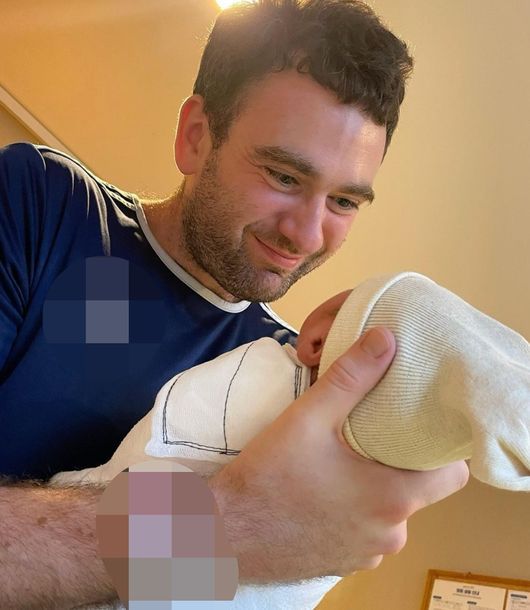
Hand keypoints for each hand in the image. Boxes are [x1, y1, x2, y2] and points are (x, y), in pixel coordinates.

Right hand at [209, 327, 468, 580]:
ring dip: (376, 486)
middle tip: (379, 431)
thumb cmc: (269, 476)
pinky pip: (365, 530)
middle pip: (419, 490)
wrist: (223, 535)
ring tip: (348, 457)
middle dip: (404, 460)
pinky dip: (356, 509)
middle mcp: (389, 534)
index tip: (424, 425)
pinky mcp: (343, 562)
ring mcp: (366, 553)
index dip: (443, 447)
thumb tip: (386, 338)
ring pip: (390, 511)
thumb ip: (351, 377)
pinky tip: (326, 490)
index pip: (452, 474)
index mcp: (393, 499)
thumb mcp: (309, 418)